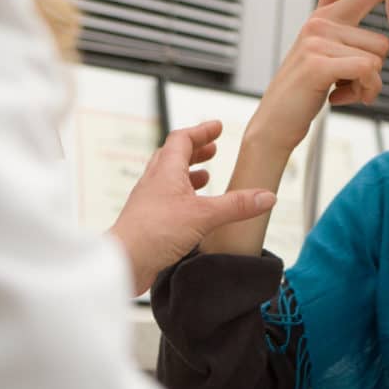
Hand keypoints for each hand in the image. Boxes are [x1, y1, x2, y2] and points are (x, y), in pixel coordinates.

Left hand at [108, 120, 276, 293]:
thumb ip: (236, 205)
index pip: (182, 139)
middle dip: (195, 150)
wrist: (123, 262)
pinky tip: (193, 211)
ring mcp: (149, 201)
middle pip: (173, 156)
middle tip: (213, 149)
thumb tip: (265, 197)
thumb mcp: (204, 215)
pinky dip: (182, 197)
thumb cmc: (154, 232)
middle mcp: (154, 181)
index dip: (201, 131)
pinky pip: (167, 200)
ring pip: (169, 178)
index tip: (217, 127)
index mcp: (166, 170)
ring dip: (188, 174)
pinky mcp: (148, 220)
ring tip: (206, 178)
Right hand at [247, 0, 388, 155]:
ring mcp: (317, 41)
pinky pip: (367, 71)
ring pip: (376, 61)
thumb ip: (327, 13)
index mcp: (325, 18)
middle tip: (346, 85)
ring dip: (366, 86)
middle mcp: (320, 23)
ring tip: (340, 91)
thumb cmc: (303, 86)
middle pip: (381, 42)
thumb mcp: (316, 47)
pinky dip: (362, 92)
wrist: (276, 120)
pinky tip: (338, 98)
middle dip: (372, 73)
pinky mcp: (318, 63)